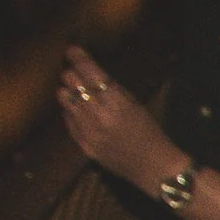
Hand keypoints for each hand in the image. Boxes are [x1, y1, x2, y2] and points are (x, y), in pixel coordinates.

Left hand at [58, 47, 186, 188]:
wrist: (154, 168)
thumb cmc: (150, 134)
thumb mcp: (136, 106)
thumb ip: (112, 90)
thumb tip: (90, 73)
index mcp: (116, 102)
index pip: (89, 71)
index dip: (78, 57)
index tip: (72, 50)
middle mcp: (99, 115)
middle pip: (71, 81)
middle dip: (73, 75)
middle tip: (77, 75)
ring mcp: (89, 130)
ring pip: (65, 99)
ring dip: (69, 92)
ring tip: (76, 94)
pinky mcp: (84, 144)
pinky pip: (68, 120)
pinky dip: (72, 113)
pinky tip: (80, 113)